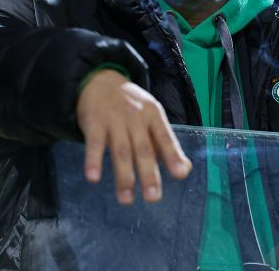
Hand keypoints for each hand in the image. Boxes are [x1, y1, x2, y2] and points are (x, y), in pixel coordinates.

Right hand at [76, 69, 192, 204]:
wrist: (99, 79)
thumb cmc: (130, 105)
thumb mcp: (151, 117)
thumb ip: (165, 144)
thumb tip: (184, 170)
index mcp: (153, 115)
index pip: (165, 137)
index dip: (173, 155)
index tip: (181, 174)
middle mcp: (135, 117)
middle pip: (143, 148)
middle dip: (148, 174)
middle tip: (153, 197)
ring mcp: (114, 120)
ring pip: (121, 150)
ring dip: (123, 176)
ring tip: (126, 199)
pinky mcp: (94, 122)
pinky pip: (94, 144)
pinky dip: (93, 160)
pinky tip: (93, 177)